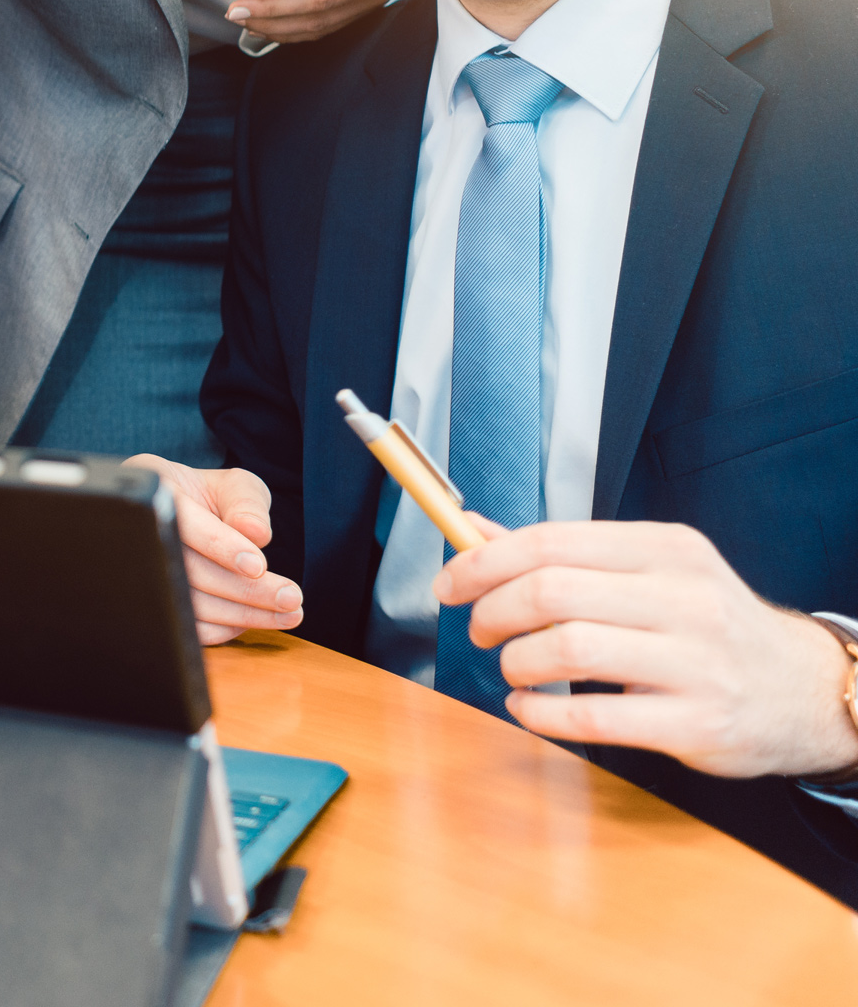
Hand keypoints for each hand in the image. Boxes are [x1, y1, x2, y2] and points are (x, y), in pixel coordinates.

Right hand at [128, 458, 304, 643]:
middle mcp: (139, 532)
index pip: (183, 522)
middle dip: (247, 589)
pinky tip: (255, 617)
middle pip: (189, 570)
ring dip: (245, 614)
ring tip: (289, 612)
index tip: (259, 565)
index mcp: (155, 488)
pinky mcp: (158, 605)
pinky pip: (190, 628)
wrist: (184, 518)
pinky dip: (227, 627)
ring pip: (191, 604)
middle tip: (292, 598)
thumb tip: (257, 534)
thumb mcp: (234, 486)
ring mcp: (143, 573)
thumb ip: (246, 503)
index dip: (220, 545)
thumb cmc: (209, 498)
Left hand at [436, 518, 857, 779]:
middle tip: (479, 629)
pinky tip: (528, 709)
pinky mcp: (697, 723)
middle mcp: (684, 597)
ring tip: (511, 669)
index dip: (484, 562)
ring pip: (569, 648)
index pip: (550, 542)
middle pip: (552, 591)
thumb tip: (473, 531)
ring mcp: (695, 662)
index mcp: (664, 549)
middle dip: (494, 611)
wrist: (803, 690)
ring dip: (517, 662)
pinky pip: (595, 717)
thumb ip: (561, 554)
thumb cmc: (708, 625)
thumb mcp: (648, 572)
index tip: (450, 584)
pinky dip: (541, 714)